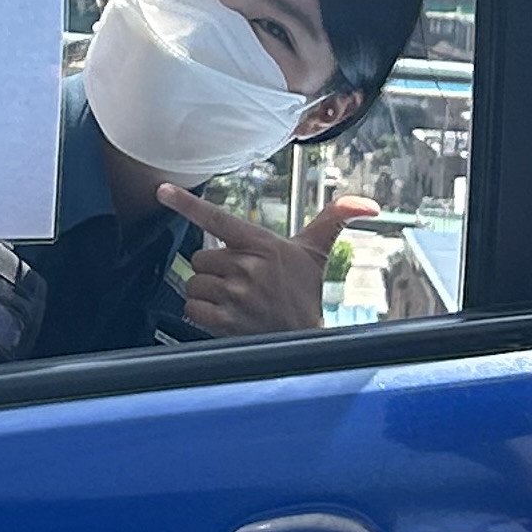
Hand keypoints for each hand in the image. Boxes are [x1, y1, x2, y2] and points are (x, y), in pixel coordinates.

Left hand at [160, 188, 377, 336]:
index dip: (188, 203)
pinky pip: (193, 308)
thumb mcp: (316, 253)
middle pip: (200, 257)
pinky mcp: (225, 321)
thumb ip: (334, 219)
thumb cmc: (304, 293)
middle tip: (240, 280)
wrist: (306, 341)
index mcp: (262, 244)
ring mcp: (235, 295)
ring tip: (235, 299)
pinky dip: (203, 313)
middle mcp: (247, 267)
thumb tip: (368, 203)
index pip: (218, 219)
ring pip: (195, 283)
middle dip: (214, 269)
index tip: (162, 190)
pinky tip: (225, 315)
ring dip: (208, 292)